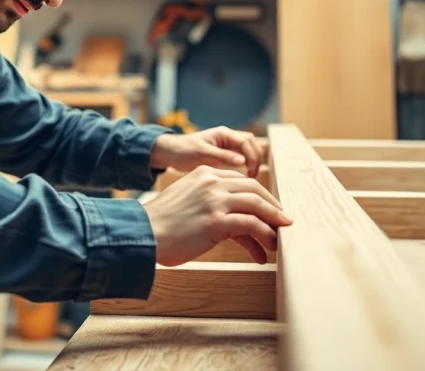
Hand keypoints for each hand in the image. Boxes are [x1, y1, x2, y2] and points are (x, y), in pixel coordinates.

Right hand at [141, 165, 291, 265]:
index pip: (241, 180)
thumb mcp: (187, 201)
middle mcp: (212, 182)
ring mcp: (215, 200)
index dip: (259, 195)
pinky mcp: (216, 221)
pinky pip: (250, 225)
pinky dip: (263, 236)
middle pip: (255, 189)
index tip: (269, 209)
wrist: (142, 233)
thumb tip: (232, 222)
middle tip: (282, 220)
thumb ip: (209, 202)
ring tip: (279, 237)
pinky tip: (265, 250)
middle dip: (272, 206)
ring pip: (257, 205)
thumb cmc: (162, 223)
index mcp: (204, 173)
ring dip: (273, 222)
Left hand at [150, 126, 264, 177]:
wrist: (171, 153)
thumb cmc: (184, 150)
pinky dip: (245, 167)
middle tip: (252, 176)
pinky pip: (241, 159)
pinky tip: (242, 179)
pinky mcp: (224, 155)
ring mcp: (227, 146)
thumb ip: (222, 156)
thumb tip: (243, 161)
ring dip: (253, 162)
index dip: (252, 157)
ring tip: (250, 178)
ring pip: (248, 151)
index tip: (250, 172)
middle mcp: (228, 138)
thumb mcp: (202, 154)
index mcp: (223, 133)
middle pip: (251, 144)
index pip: (246, 142)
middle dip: (256, 159)